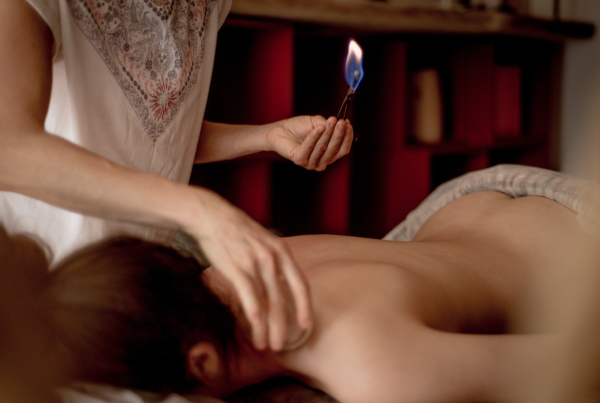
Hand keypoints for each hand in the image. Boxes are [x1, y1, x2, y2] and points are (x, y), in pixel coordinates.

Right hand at [190, 189, 312, 350]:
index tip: (305, 325)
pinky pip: (248, 292)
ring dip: (265, 327)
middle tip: (280, 345)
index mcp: (282, 251)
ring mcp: (254, 261)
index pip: (300, 284)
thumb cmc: (238, 232)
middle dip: (282, 326)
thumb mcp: (265, 242)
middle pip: (282, 299)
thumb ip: (275, 263)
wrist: (212, 215)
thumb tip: (282, 287)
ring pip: (265, 301)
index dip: (304, 307)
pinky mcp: (236, 266)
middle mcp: (272, 257)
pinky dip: (253, 311)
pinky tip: (254, 325)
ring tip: (263, 344)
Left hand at [268, 115, 353, 170]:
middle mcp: (321, 162)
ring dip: (328, 134)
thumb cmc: (299, 127)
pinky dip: (314, 137)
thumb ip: (327, 124)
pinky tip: (319, 127)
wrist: (280, 130)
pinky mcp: (300, 160)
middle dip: (339, 134)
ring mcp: (310, 163)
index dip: (347, 138)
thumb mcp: (316, 122)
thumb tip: (336, 123)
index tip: (349, 124)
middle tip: (341, 122)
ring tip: (331, 121)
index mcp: (328, 155)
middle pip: (334, 149)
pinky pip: (309, 147)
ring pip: (323, 148)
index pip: (342, 150)